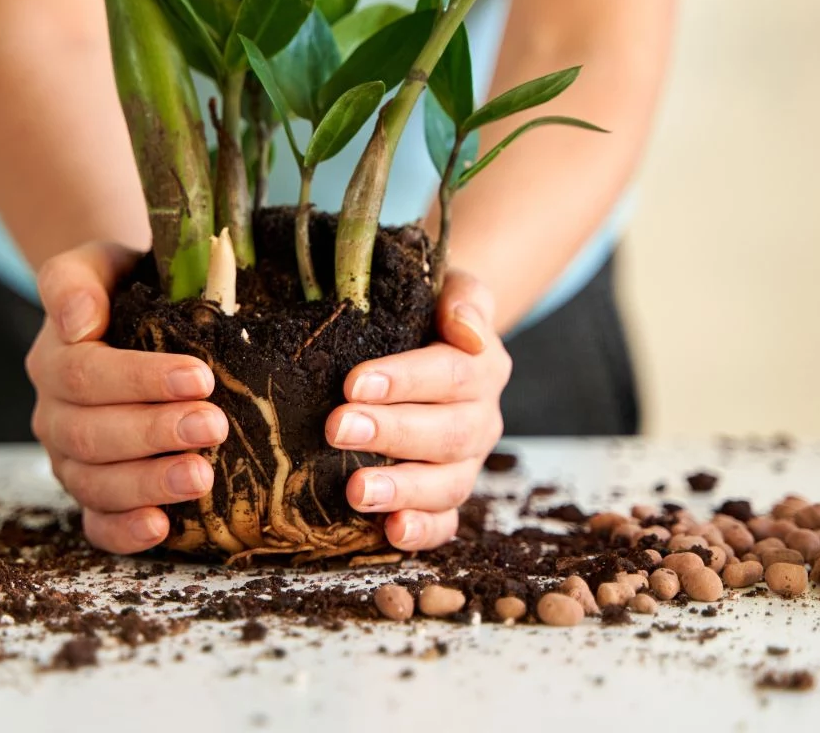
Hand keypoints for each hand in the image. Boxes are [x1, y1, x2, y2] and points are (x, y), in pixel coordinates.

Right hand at [25, 243, 227, 553]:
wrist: (128, 312)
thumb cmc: (124, 287)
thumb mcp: (100, 263)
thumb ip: (75, 281)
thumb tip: (76, 321)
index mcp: (54, 359)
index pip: (86, 375)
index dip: (140, 380)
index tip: (199, 376)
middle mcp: (54, 414)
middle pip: (91, 434)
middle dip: (154, 433)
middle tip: (213, 425)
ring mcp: (70, 459)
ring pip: (95, 483)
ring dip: (148, 485)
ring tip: (201, 477)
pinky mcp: (93, 495)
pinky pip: (96, 524)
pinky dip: (124, 532)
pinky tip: (161, 529)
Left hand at [329, 271, 511, 551]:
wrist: (428, 339)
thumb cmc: (424, 314)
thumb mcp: (448, 286)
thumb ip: (463, 299)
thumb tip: (465, 330)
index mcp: (482, 366)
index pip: (450, 373)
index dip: (405, 379)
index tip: (354, 382)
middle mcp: (479, 418)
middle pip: (447, 433)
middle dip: (391, 433)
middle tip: (337, 428)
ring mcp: (464, 463)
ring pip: (447, 484)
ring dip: (403, 490)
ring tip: (357, 490)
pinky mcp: (446, 497)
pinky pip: (445, 522)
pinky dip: (423, 532)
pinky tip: (390, 531)